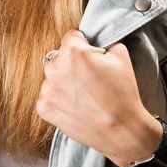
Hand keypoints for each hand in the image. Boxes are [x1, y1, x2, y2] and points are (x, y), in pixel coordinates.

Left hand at [36, 29, 162, 166]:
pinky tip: (76, 105)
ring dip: (64, 81)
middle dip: (72, 63)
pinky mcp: (44, 108)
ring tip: (84, 94)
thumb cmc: (122, 93)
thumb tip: (95, 41)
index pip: (72, 37)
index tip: (91, 57)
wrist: (121, 130)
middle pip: (60, 56)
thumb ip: (104, 41)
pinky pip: (48, 95)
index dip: (84, 46)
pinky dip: (59, 99)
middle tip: (89, 78)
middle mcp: (55, 68)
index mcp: (73, 51)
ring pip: (54, 76)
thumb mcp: (121, 55)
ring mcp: (47, 89)